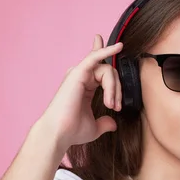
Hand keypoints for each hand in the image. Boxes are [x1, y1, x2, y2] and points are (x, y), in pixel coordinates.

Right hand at [41, 35, 122, 149]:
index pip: (99, 67)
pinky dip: (107, 51)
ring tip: (111, 104)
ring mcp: (79, 74)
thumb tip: (113, 124)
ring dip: (113, 88)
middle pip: (109, 73)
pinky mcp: (78, 73)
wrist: (60, 133)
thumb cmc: (72, 131)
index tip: (119, 46)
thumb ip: (104, 123)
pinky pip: (95, 57)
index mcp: (84, 86)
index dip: (107, 54)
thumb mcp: (94, 127)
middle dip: (117, 90)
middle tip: (116, 107)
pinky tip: (119, 47)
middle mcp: (81, 77)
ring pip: (106, 70)